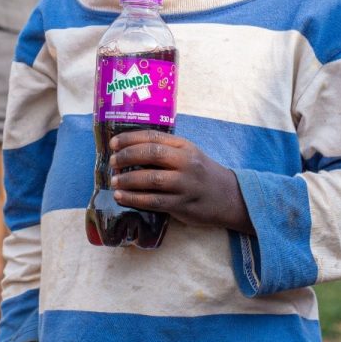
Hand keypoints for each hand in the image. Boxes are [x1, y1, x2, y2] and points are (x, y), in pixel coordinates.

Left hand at [109, 130, 253, 233]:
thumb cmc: (201, 173)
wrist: (228, 196)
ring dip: (128, 180)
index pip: (153, 137)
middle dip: (126, 156)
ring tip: (114, 181)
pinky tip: (121, 198)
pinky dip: (134, 199)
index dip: (130, 138)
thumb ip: (165, 150)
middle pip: (151, 154)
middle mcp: (186, 162)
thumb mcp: (188, 154)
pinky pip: (153, 201)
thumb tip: (129, 150)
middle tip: (112, 162)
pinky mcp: (182, 205)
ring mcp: (184, 184)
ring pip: (151, 180)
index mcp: (184, 146)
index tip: (113, 143)